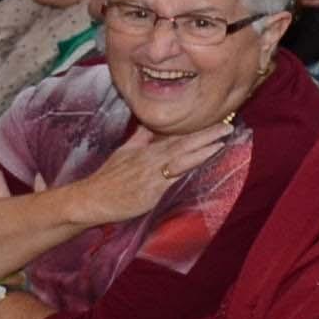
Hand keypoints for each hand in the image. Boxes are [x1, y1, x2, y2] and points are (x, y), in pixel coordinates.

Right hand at [59, 126, 233, 226]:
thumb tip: (149, 125)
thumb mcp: (124, 152)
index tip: (216, 120)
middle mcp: (151, 158)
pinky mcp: (152, 190)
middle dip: (206, 134)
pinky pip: (174, 175)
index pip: (176, 136)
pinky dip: (190, 165)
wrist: (91, 198)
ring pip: (181, 157)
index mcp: (146, 149)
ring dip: (203, 147)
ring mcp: (153, 174)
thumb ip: (140, 138)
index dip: (197, 129)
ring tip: (221, 140)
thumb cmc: (108, 178)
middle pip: (183, 143)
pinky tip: (203, 160)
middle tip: (228, 125)